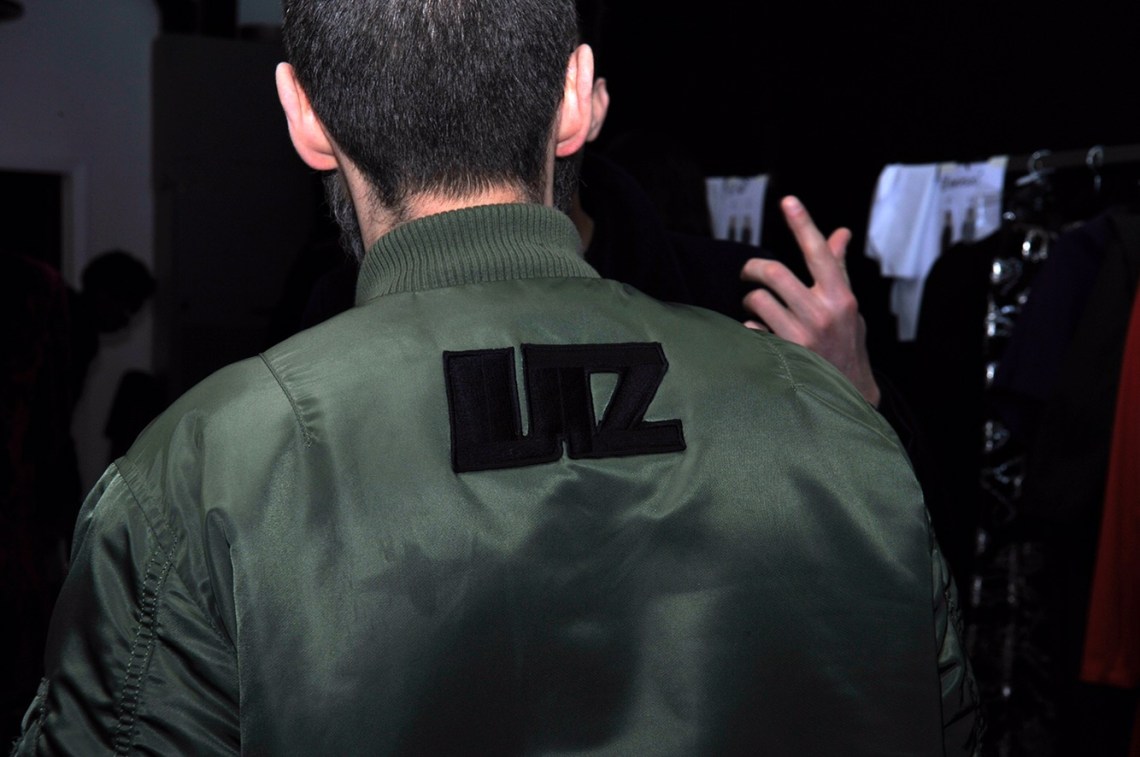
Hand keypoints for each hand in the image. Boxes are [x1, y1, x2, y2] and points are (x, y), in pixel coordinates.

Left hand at [740, 195, 880, 406]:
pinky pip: (751, 330)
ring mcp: (801, 336)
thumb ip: (838, 270)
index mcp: (840, 297)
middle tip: (749, 273)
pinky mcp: (783, 355)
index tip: (788, 201)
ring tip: (757, 309)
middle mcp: (822, 314)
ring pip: (757, 300)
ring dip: (751, 301)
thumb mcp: (848, 306)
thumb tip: (840, 233)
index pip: (819, 252)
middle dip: (753, 269)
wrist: (848, 394)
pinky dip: (751, 329)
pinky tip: (761, 336)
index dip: (803, 224)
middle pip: (773, 272)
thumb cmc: (846, 345)